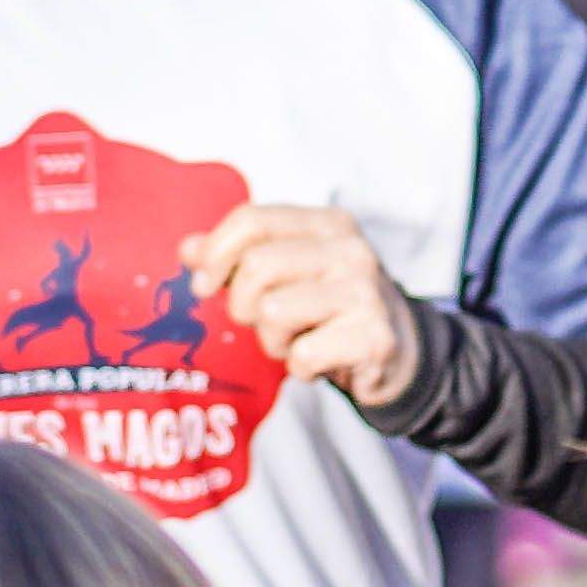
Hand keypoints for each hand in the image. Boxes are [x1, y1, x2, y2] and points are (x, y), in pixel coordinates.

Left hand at [186, 203, 420, 407]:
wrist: (399, 350)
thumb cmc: (331, 307)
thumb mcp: (290, 270)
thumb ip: (238, 256)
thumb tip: (187, 250)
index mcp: (328, 223)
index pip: (252, 220)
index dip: (215, 253)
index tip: (204, 284)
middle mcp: (351, 250)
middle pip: (256, 268)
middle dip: (243, 304)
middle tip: (259, 320)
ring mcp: (365, 293)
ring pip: (273, 313)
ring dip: (273, 340)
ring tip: (297, 338)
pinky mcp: (373, 338)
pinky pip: (302, 355)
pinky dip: (301, 367)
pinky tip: (321, 358)